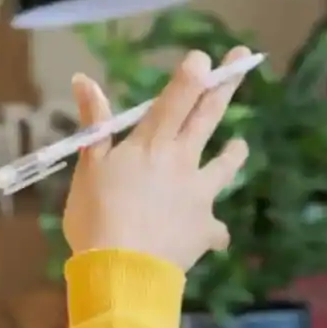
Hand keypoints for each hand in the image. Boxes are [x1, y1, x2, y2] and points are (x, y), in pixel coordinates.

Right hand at [61, 47, 251, 271]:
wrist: (123, 270)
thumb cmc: (97, 217)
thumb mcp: (87, 168)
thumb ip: (95, 123)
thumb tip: (83, 79)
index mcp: (151, 144)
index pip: (176, 99)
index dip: (191, 75)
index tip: (204, 56)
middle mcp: (182, 161)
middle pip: (208, 117)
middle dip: (226, 85)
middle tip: (243, 60)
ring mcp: (199, 194)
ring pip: (225, 166)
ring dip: (234, 153)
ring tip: (241, 145)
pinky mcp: (206, 228)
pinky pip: (216, 228)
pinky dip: (213, 230)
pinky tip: (215, 237)